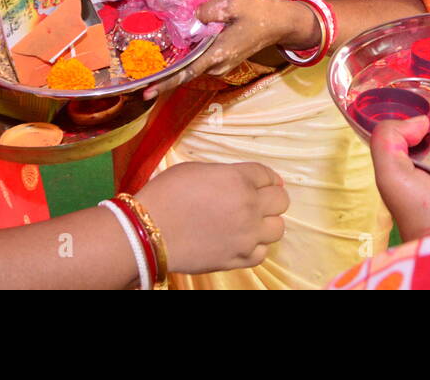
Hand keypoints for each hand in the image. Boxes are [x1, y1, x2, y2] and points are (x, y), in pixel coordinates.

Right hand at [136, 161, 288, 272]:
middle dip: (272, 197)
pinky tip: (243, 241)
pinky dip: (256, 246)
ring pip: (278, 228)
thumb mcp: (196, 170)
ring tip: (252, 222)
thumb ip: (225, 175)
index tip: (267, 182)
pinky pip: (262, 253)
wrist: (148, 232)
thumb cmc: (166, 193)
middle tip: (260, 200)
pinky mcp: (238, 259)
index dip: (267, 178)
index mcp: (238, 179)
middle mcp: (249, 206)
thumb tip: (237, 181)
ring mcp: (247, 235)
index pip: (267, 175)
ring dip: (267, 223)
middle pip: (281, 200)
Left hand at [143, 0, 311, 98]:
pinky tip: (171, 57)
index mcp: (219, 53)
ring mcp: (221, 65)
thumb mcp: (234, 4)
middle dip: (163, 78)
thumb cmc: (259, 13)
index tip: (147, 92)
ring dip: (173, 70)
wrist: (280, 23)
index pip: (188, 71)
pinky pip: (199, 63)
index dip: (166, 81)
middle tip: (138, 82)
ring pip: (192, 69)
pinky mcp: (222, 60)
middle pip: (186, 74)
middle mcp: (219, 64)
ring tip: (149, 69)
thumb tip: (190, 18)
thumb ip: (209, 10)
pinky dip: (184, 63)